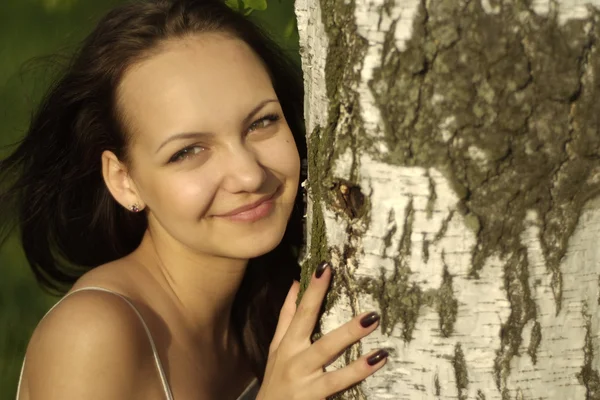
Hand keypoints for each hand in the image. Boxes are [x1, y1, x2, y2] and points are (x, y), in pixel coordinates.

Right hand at [256, 261, 387, 399]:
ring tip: (376, 331)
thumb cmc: (275, 379)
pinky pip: (338, 385)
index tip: (326, 267)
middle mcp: (294, 360)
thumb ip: (287, 316)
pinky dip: (358, 374)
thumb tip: (294, 284)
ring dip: (353, 345)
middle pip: (319, 337)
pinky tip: (377, 361)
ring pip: (329, 360)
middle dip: (343, 325)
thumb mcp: (277, 347)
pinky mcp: (313, 398)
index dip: (313, 290)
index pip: (301, 312)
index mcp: (288, 344)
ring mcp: (304, 381)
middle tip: (370, 311)